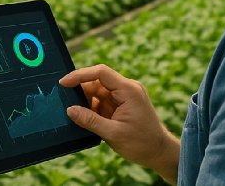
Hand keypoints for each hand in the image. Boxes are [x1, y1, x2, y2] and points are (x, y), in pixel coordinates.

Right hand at [59, 64, 178, 180]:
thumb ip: (90, 120)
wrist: (159, 153)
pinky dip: (92, 108)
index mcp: (128, 90)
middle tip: (65, 103)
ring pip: (98, 91)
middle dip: (81, 92)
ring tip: (76, 115)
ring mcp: (124, 96)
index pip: (100, 72)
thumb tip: (70, 110)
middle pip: (97, 81)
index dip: (80, 75)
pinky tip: (85, 119)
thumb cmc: (142, 143)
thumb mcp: (113, 133)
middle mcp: (127, 88)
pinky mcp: (121, 104)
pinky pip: (102, 100)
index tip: (64, 83)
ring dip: (86, 102)